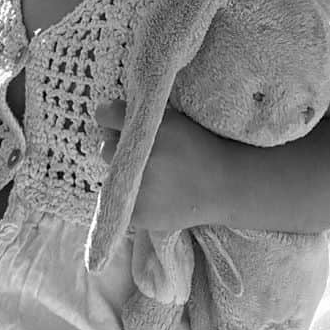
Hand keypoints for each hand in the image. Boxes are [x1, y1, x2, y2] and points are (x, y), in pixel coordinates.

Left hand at [95, 100, 224, 232]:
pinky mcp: (137, 213)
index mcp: (148, 127)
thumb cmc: (198, 147)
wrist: (224, 186)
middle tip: (140, 153)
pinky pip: (119, 200)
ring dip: (122, 172)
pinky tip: (151, 194)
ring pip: (110, 174)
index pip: (105, 115)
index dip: (111, 118)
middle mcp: (140, 156)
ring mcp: (138, 187)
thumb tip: (109, 118)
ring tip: (148, 175)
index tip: (117, 123)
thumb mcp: (171, 119)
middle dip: (118, 147)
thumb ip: (141, 117)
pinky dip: (130, 197)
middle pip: (105, 147)